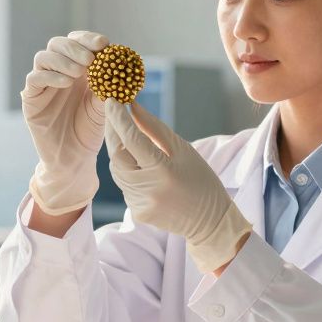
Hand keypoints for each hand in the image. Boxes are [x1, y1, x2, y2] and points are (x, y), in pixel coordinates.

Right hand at [22, 31, 109, 214]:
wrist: (74, 157)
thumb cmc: (90, 130)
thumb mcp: (103, 105)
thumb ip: (107, 84)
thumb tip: (118, 62)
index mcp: (76, 68)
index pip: (77, 42)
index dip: (89, 39)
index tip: (104, 44)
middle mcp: (57, 72)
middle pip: (58, 44)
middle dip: (75, 47)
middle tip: (91, 58)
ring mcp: (42, 84)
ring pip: (44, 57)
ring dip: (63, 60)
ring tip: (79, 73)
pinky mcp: (31, 99)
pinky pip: (34, 79)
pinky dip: (50, 76)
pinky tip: (67, 83)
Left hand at [103, 100, 251, 273]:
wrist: (209, 221)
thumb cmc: (200, 179)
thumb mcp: (183, 149)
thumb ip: (153, 127)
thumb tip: (132, 106)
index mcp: (163, 171)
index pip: (132, 139)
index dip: (118, 118)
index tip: (111, 100)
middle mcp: (148, 189)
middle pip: (117, 155)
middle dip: (113, 133)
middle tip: (113, 114)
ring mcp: (141, 204)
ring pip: (117, 170)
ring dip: (119, 152)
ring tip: (128, 138)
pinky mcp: (137, 213)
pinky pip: (124, 185)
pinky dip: (128, 172)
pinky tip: (141, 167)